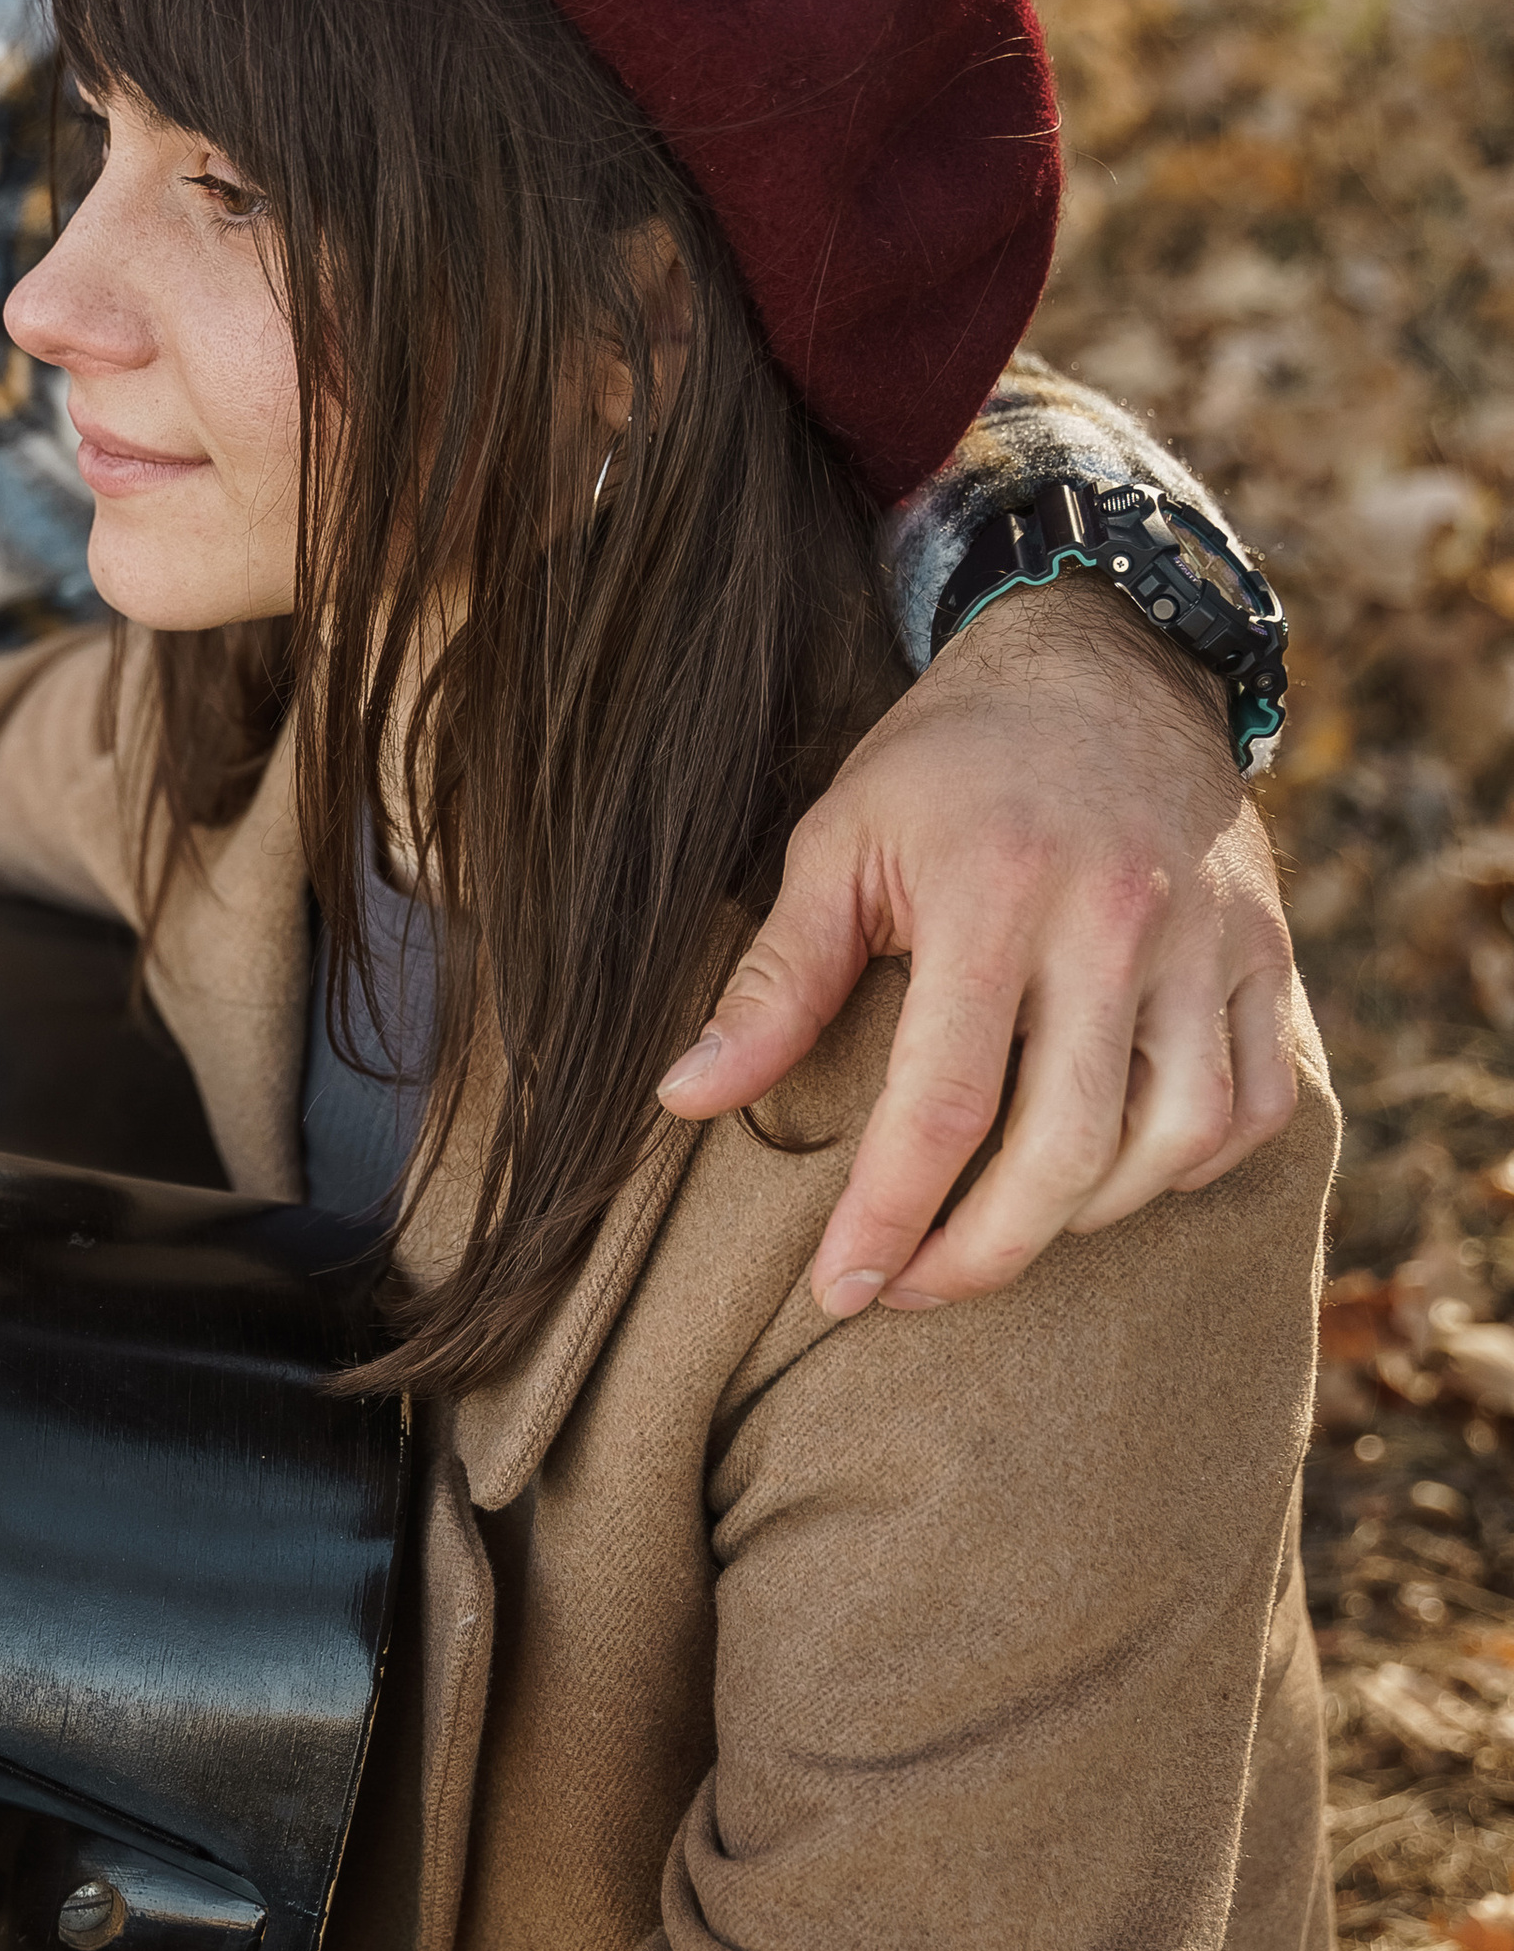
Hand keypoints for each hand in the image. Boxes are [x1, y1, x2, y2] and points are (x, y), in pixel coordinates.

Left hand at [656, 582, 1298, 1314]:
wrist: (1099, 660)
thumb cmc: (947, 763)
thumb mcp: (838, 842)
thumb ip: (775, 980)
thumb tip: (683, 1100)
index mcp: (995, 896)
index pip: (939, 1107)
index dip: (887, 1219)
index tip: (840, 1291)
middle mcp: (1118, 923)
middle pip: (1066, 1152)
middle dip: (980, 1254)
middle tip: (911, 1291)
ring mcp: (1208, 941)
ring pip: (1172, 1142)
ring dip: (1084, 1219)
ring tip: (1001, 1229)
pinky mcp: (1268, 952)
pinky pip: (1256, 1105)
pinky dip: (1191, 1166)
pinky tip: (1116, 1173)